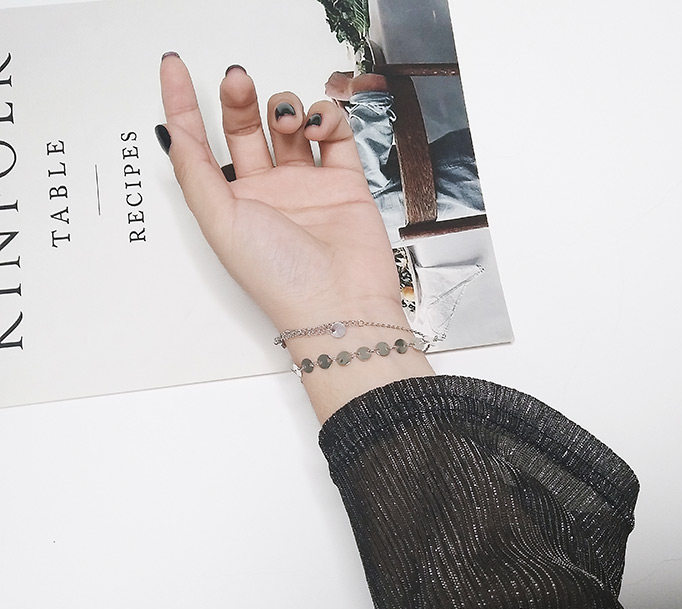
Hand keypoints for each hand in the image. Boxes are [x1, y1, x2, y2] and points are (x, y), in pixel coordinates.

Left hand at [157, 55, 401, 332]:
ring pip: (290, 126)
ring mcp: (306, 186)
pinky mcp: (344, 182)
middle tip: (238, 79)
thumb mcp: (219, 223)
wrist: (341, 303)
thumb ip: (194, 172)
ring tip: (288, 122)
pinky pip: (334, 136)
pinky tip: (317, 128)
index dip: (183, 104)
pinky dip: (325, 119)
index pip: (199, 145)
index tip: (175, 67)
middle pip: (246, 128)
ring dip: (284, 108)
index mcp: (231, 204)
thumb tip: (172, 129)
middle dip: (239, 99)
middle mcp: (267, 193)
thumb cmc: (279, 277)